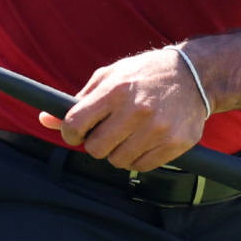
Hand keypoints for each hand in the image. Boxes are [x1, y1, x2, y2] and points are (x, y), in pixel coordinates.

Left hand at [41, 45, 210, 171]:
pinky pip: (142, 166)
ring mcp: (158, 129)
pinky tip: (143, 141)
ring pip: (118, 161)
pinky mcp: (176, 144)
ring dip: (117, 152)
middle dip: (95, 143)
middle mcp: (137, 111)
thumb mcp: (109, 76)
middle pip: (96, 148)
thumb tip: (45, 119)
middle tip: (106, 132)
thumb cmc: (144, 74)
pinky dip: (138, 158)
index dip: (70, 133)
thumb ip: (78, 100)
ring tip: (127, 135)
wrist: (194, 76)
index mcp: (116, 90)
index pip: (76, 123)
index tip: (76, 133)